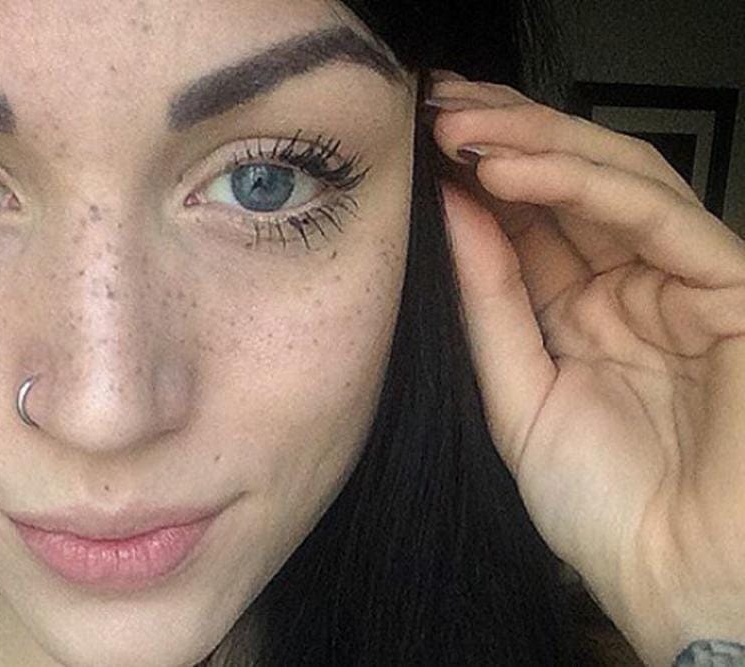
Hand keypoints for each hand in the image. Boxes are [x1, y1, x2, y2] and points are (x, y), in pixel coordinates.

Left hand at [424, 70, 744, 665]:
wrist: (673, 582)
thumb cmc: (604, 507)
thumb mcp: (518, 393)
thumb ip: (489, 300)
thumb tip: (451, 208)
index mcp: (583, 309)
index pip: (531, 214)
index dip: (477, 168)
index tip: (415, 137)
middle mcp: (635, 284)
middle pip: (573, 181)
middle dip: (503, 133)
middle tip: (434, 103)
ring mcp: (685, 282)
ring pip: (617, 179)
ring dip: (534, 143)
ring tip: (458, 126)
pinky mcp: (732, 290)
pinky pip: (658, 217)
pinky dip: (583, 185)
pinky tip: (509, 170)